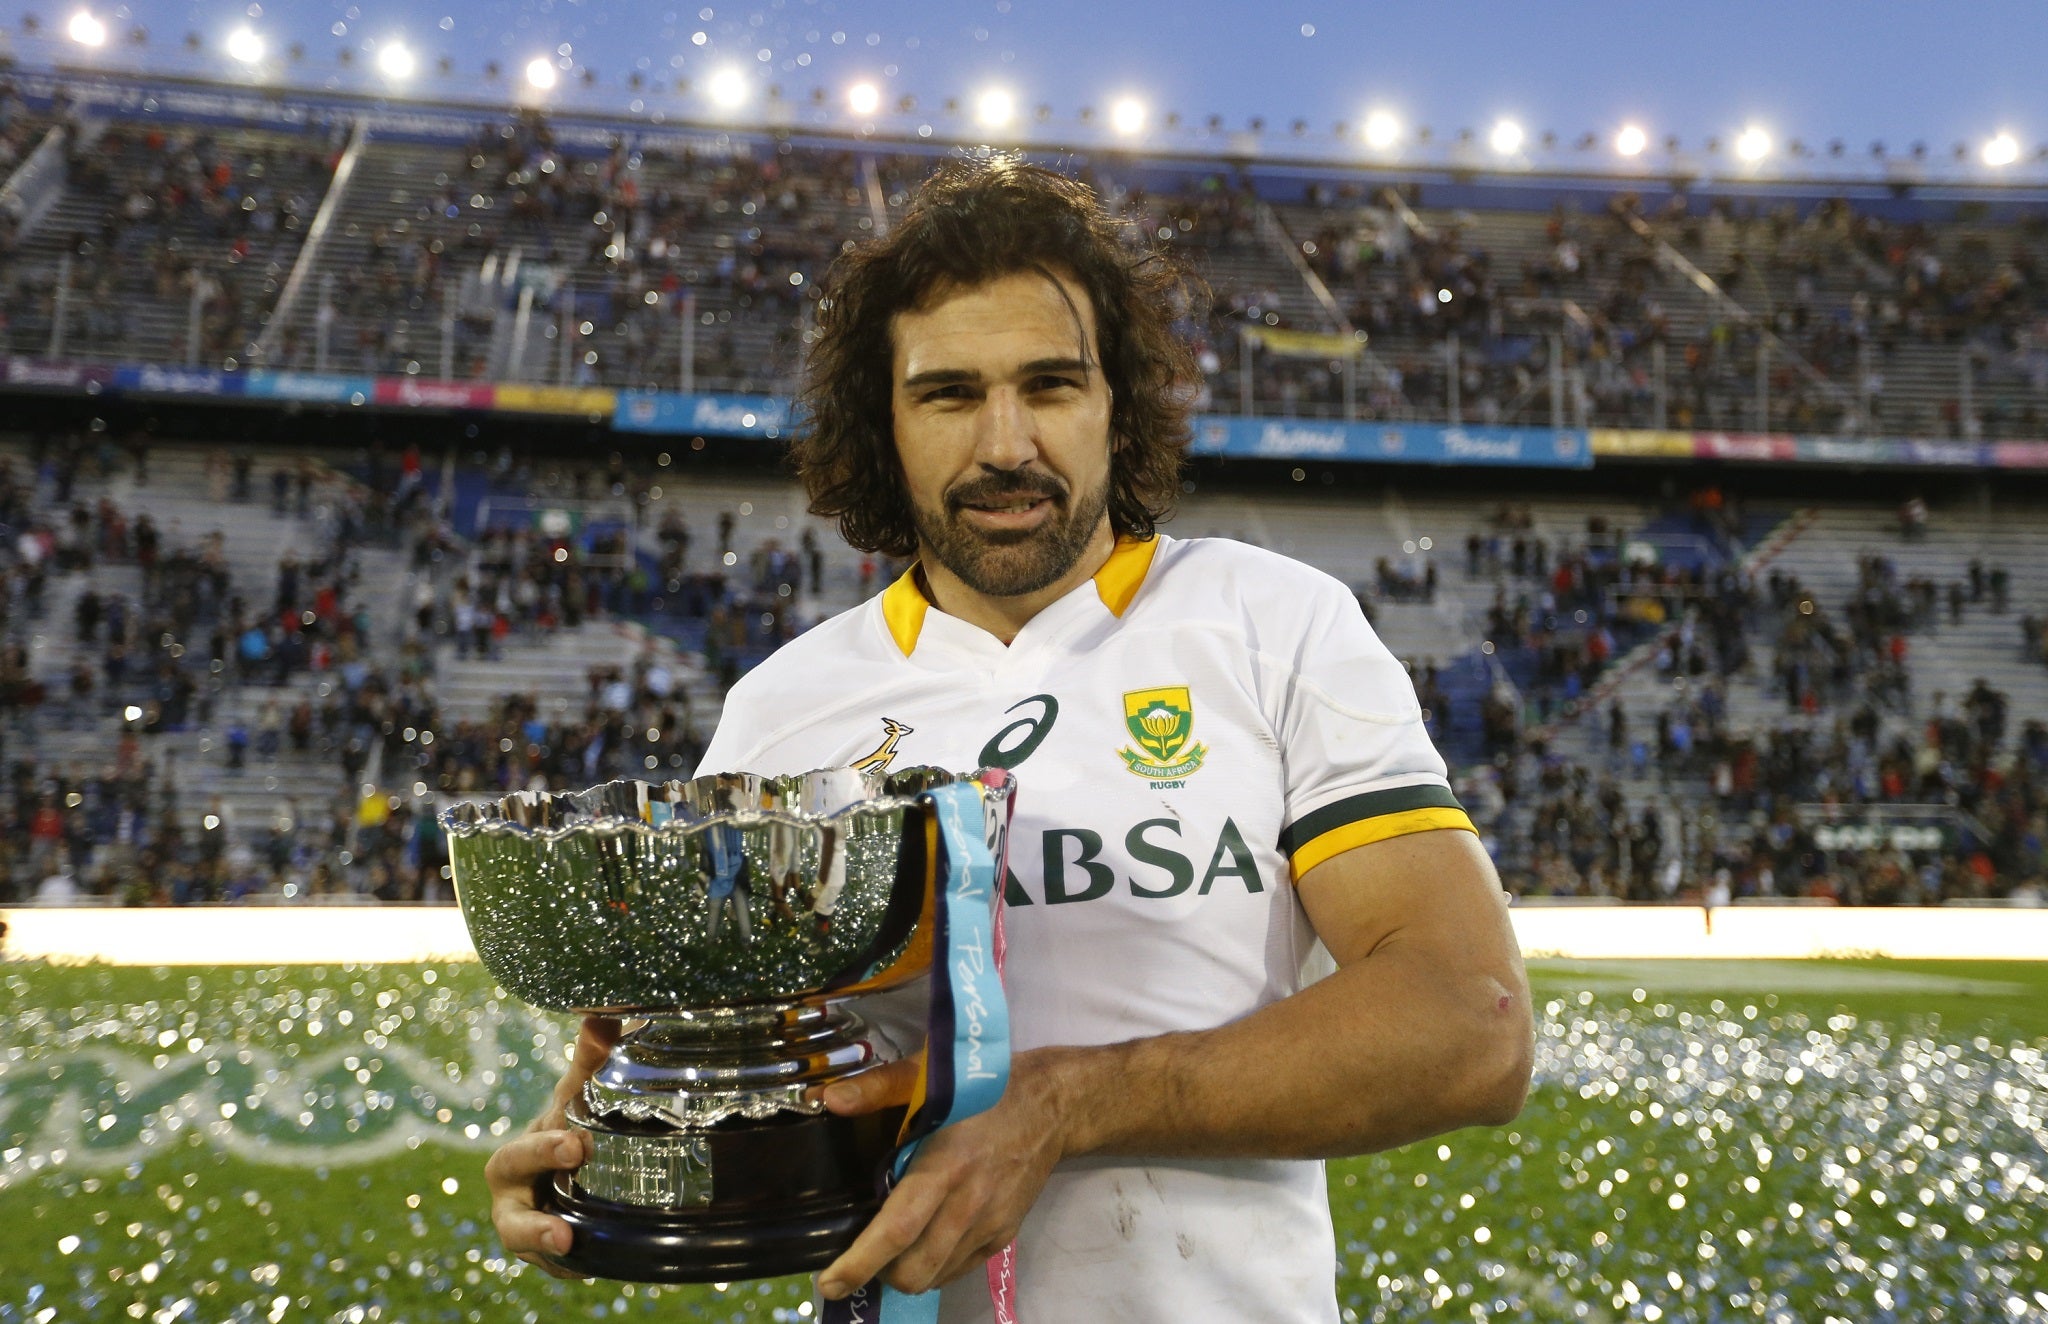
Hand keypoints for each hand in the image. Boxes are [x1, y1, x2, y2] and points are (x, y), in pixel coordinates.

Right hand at [485, 1014, 620, 1278]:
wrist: (561, 1182)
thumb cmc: (566, 1131)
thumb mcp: (578, 1101)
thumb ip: (591, 1062)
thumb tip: (608, 1015)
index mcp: (523, 1150)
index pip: (528, 1148)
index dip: (547, 1146)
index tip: (577, 1143)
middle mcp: (515, 1189)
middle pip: (513, 1196)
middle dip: (539, 1183)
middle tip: (574, 1173)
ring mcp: (526, 1224)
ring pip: (519, 1235)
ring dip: (539, 1239)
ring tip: (565, 1244)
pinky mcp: (543, 1255)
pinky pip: (550, 1266)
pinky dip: (564, 1266)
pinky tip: (586, 1268)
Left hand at [814, 1048, 1073, 1300]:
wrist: (1052, 1105)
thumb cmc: (984, 1088)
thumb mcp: (930, 1074)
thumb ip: (878, 1088)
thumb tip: (829, 1100)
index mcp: (945, 1165)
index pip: (899, 1228)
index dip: (861, 1261)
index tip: (830, 1282)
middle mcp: (969, 1204)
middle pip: (915, 1269)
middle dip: (878, 1274)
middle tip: (859, 1256)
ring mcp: (989, 1224)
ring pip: (935, 1276)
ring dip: (906, 1273)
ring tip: (892, 1249)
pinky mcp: (1004, 1233)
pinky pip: (958, 1269)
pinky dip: (934, 1266)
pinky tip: (925, 1240)